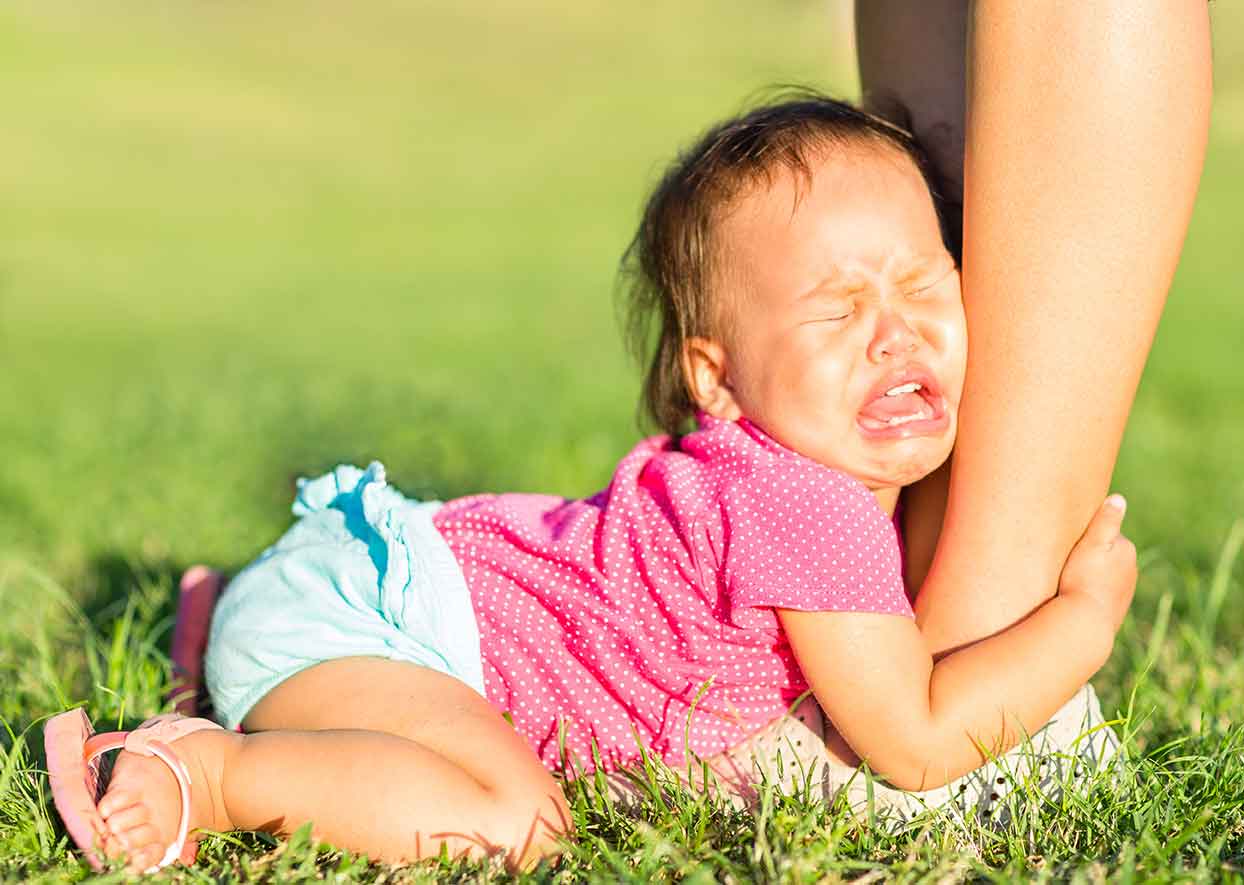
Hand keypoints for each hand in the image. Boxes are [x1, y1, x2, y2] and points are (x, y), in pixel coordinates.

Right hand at [1057, 495, 1136, 633]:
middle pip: (1106, 553)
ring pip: (1104, 573)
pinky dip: (1091, 589)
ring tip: (1067, 576)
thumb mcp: (1092, 544)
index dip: (1085, 533)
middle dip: (1090, 553)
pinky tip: (1074, 593)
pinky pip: (1101, 592)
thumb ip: (1106, 520)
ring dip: (1090, 572)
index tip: (1068, 536)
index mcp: (1126, 549)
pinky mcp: (1114, 609)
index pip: (1105, 532)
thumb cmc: (1083, 579)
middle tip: (1064, 556)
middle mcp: (1131, 569)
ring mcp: (1124, 591)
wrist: (1086, 624)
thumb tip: (1119, 498)